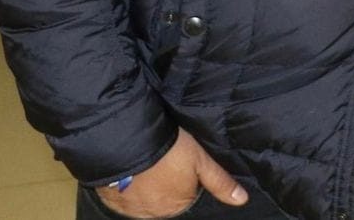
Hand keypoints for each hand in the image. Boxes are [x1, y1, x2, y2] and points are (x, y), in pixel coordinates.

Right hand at [95, 128, 247, 217]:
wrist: (127, 141)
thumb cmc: (169, 149)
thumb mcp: (201, 160)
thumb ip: (220, 182)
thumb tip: (242, 200)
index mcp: (177, 206)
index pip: (185, 197)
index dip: (185, 179)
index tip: (180, 163)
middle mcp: (154, 214)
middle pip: (165, 200)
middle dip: (165, 184)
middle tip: (164, 161)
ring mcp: (131, 210)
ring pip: (144, 199)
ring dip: (146, 186)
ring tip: (147, 164)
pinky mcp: (111, 201)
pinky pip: (122, 198)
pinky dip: (126, 186)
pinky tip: (131, 171)